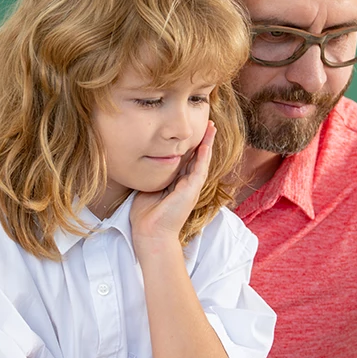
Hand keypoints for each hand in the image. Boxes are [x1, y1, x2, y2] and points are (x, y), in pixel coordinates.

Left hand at [130, 120, 216, 246]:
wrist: (150, 233)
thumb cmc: (146, 215)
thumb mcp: (148, 188)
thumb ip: (152, 175)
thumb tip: (145, 162)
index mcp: (177, 184)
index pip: (186, 159)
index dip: (190, 145)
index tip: (192, 131)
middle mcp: (187, 184)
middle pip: (198, 157)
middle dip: (203, 140)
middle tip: (209, 124)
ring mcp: (191, 188)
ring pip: (202, 161)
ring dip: (207, 144)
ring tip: (211, 128)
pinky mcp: (191, 191)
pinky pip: (199, 170)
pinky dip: (203, 156)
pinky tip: (205, 144)